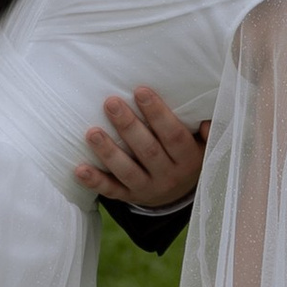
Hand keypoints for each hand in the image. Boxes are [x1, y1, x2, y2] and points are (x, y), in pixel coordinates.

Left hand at [75, 84, 209, 212]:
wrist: (178, 194)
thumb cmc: (187, 154)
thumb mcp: (204, 144)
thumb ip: (208, 130)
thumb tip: (207, 119)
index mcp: (188, 159)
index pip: (174, 135)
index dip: (158, 114)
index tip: (140, 90)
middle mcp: (169, 176)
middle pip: (148, 151)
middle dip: (128, 126)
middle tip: (111, 102)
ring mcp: (147, 188)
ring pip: (127, 171)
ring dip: (108, 152)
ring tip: (91, 132)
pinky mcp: (129, 197)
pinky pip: (111, 191)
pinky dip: (94, 182)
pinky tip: (79, 169)